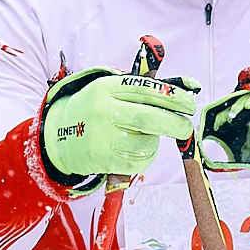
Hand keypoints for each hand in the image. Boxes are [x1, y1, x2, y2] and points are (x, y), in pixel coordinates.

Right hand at [39, 62, 194, 188]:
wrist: (59, 136)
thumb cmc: (95, 110)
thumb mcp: (110, 90)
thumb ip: (143, 88)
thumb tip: (188, 86)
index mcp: (106, 88)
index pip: (147, 90)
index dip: (173, 97)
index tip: (190, 103)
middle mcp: (102, 111)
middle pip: (149, 118)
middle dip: (175, 123)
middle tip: (186, 127)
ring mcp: (101, 137)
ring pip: (146, 143)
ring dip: (156, 142)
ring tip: (149, 137)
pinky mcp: (102, 160)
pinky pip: (138, 162)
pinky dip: (146, 158)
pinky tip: (138, 150)